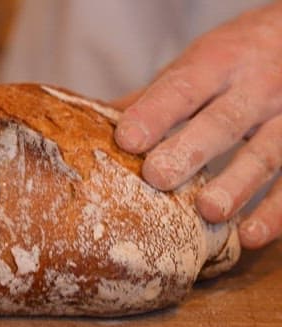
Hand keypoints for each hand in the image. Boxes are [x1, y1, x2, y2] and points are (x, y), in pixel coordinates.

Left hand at [113, 1, 281, 248]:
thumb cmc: (231, 61)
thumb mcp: (196, 65)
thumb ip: (153, 98)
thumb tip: (93, 124)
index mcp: (216, 64)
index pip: (182, 88)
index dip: (155, 113)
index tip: (127, 139)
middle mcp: (253, 89)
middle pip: (222, 122)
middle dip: (190, 150)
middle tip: (158, 177)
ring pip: (265, 153)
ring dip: (237, 184)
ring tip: (209, 212)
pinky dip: (276, 210)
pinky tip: (252, 235)